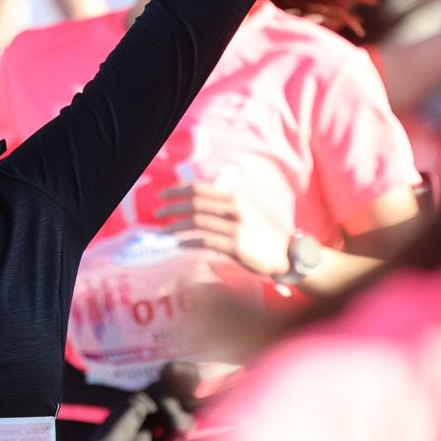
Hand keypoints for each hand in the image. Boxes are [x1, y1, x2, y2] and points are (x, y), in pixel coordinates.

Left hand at [155, 182, 291, 278]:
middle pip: (195, 204)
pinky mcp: (236, 247)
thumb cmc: (259, 233)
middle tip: (157, 214)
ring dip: (176, 227)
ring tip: (163, 232)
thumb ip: (221, 205)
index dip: (177, 189)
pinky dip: (189, 243)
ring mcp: (235, 228)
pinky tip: (179, 245)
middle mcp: (234, 209)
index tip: (161, 195)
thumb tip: (192, 202)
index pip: (200, 188)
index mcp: (234, 198)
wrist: (283, 252)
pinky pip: (205, 242)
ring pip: (197, 223)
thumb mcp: (243, 211)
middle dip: (172, 208)